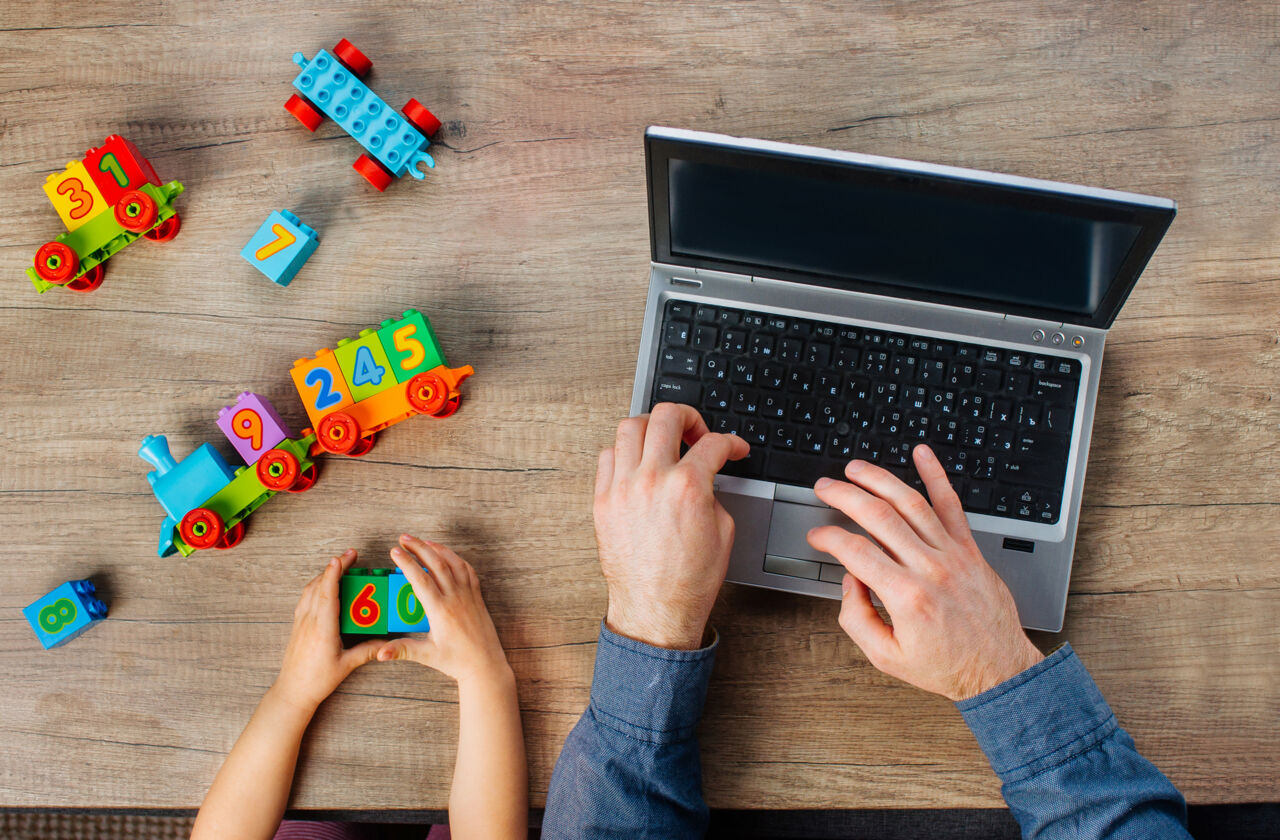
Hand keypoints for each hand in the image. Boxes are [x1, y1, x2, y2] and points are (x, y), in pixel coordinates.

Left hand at [273, 549, 382, 712]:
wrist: (292, 692)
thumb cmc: (317, 680)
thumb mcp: (347, 665)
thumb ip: (368, 650)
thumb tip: (387, 642)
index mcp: (322, 628)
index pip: (327, 594)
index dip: (334, 573)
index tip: (342, 558)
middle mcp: (309, 621)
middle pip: (319, 585)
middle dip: (334, 567)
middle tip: (351, 555)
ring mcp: (301, 621)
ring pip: (310, 589)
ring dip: (325, 574)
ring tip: (341, 566)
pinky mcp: (297, 625)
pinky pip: (306, 598)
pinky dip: (316, 585)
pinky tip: (325, 585)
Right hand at [377, 535, 511, 686]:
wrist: (485, 665)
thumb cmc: (457, 661)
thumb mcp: (427, 656)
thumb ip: (402, 650)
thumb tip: (379, 653)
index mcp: (441, 611)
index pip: (420, 580)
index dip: (407, 563)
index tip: (394, 551)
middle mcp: (455, 598)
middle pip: (436, 564)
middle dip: (419, 548)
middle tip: (404, 538)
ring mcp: (468, 596)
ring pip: (454, 564)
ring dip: (438, 549)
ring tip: (423, 542)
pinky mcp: (477, 597)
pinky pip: (468, 571)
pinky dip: (457, 559)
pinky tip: (448, 555)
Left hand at [594, 403, 750, 649]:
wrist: (656, 610)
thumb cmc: (688, 581)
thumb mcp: (723, 530)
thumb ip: (715, 492)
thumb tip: (707, 476)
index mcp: (687, 487)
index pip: (713, 443)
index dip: (731, 442)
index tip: (733, 449)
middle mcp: (651, 481)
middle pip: (666, 416)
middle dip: (689, 416)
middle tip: (696, 431)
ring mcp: (622, 488)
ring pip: (629, 427)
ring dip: (652, 427)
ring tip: (663, 441)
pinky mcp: (602, 501)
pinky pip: (607, 456)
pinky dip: (624, 452)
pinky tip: (637, 463)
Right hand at [806, 445, 1043, 700]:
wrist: (999, 669)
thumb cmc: (947, 666)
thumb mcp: (887, 657)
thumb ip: (857, 618)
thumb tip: (849, 582)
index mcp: (906, 596)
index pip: (855, 551)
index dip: (828, 538)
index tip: (817, 536)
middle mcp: (930, 568)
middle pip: (878, 516)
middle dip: (844, 495)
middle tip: (825, 487)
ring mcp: (952, 554)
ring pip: (911, 503)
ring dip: (879, 479)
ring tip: (856, 468)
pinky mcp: (969, 549)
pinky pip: (952, 505)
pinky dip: (937, 475)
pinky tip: (923, 454)